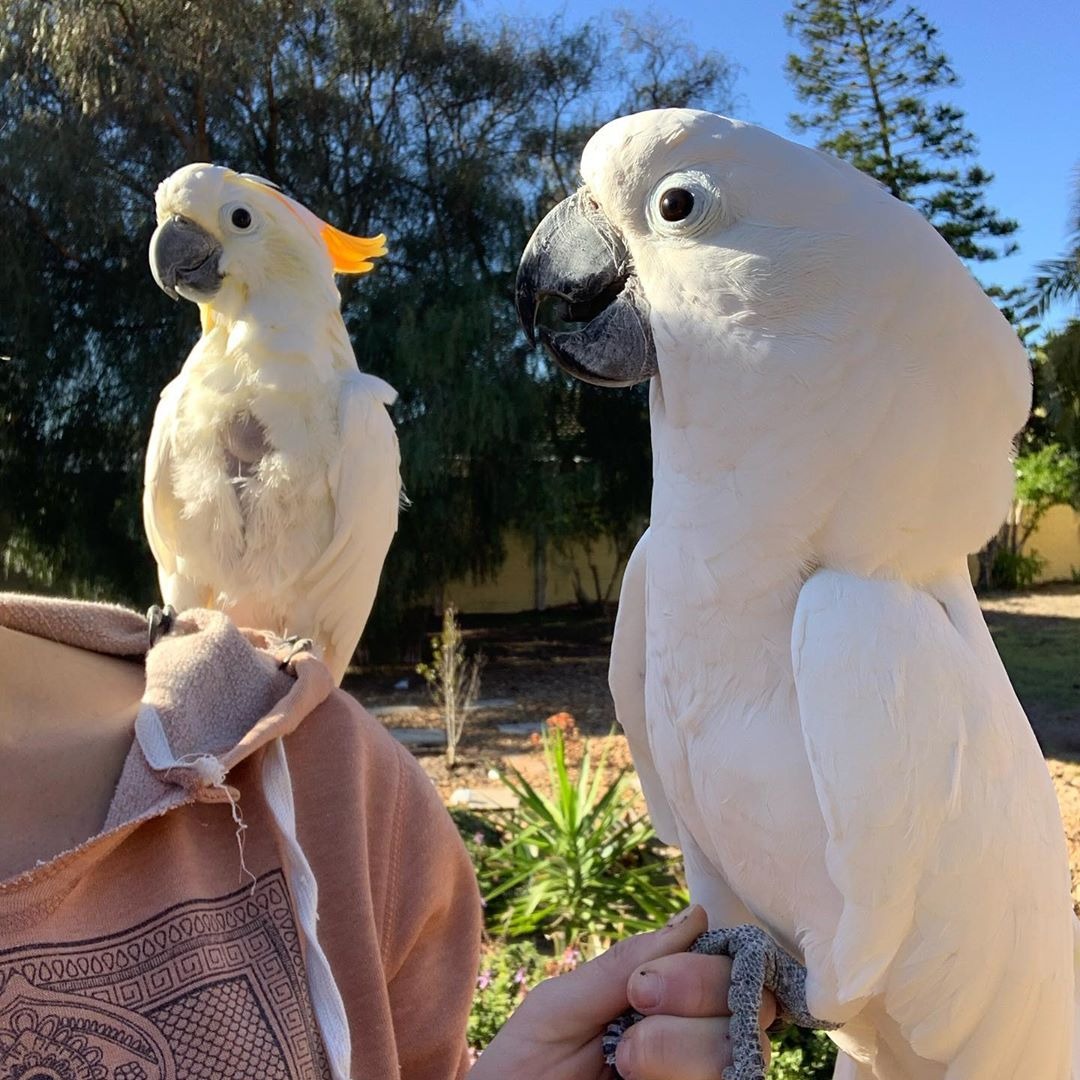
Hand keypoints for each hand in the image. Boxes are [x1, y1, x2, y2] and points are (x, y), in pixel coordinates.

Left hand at [468, 905, 776, 1079]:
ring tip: (625, 1065)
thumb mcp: (562, 1005)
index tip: (643, 984)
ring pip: (744, 1047)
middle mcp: (694, 1037)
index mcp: (664, 998)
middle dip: (694, 994)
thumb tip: (698, 916)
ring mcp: (699, 1075)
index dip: (699, 966)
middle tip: (636, 1013)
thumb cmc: (524, 1066)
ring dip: (681, 1048)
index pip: (725, 962)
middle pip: (750, 999)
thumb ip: (625, 965)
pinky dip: (686, 1076)